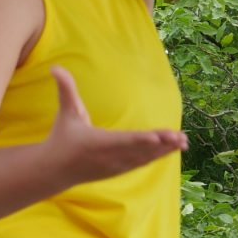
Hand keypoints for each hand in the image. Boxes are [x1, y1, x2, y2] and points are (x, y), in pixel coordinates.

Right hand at [45, 65, 186, 184]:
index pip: (124, 140)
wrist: (55, 169)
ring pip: (145, 158)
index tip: (159, 137)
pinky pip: (142, 163)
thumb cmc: (62, 137)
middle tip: (181, 138)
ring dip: (165, 151)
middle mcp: (110, 157)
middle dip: (162, 145)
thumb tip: (55, 66)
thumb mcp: (65, 113)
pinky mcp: (120, 170)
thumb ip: (65, 89)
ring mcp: (116, 166)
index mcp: (98, 142)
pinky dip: (157, 157)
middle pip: (140, 150)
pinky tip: (172, 150)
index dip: (142, 139)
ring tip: (183, 142)